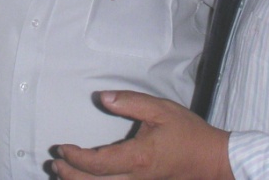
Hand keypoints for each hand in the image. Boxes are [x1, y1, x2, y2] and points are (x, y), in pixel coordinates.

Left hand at [53, 91, 232, 179]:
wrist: (214, 160)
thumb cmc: (188, 134)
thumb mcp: (160, 109)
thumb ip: (129, 102)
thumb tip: (103, 97)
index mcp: (137, 158)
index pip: (96, 164)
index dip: (75, 158)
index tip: (62, 147)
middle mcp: (136, 179)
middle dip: (70, 175)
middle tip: (55, 162)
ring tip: (63, 172)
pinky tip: (88, 179)